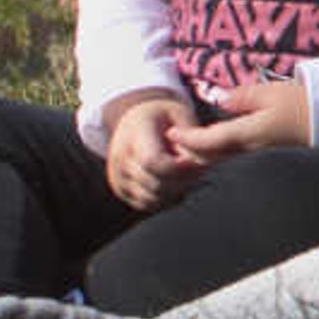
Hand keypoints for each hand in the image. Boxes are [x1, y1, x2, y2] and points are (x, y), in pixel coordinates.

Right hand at [101, 93, 201, 210]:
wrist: (134, 121)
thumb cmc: (162, 117)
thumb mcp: (180, 113)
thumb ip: (191, 135)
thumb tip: (197, 161)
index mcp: (136, 132)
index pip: (153, 161)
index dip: (179, 168)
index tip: (196, 163)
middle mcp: (120, 156)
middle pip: (156, 184)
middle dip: (184, 181)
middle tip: (201, 170)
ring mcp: (117, 176)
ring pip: (154, 199)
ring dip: (177, 192)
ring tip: (188, 174)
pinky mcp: (121, 190)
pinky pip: (149, 205)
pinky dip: (167, 199)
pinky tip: (175, 182)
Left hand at [169, 76, 309, 164]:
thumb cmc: (302, 103)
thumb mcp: (270, 92)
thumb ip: (241, 97)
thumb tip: (220, 100)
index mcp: (248, 134)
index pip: (208, 141)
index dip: (186, 139)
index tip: (170, 134)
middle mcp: (250, 153)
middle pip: (210, 159)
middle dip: (188, 153)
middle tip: (171, 144)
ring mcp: (259, 162)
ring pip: (221, 165)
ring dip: (201, 160)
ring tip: (187, 151)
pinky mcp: (266, 164)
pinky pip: (235, 166)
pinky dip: (218, 162)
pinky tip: (214, 156)